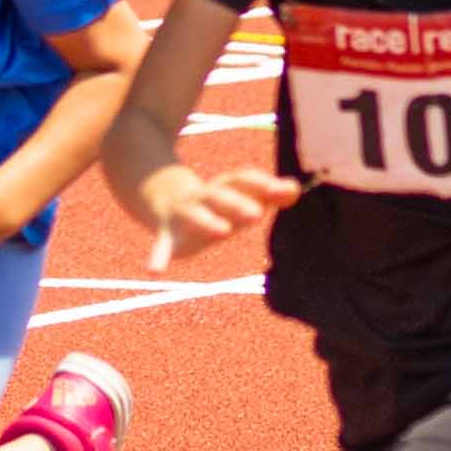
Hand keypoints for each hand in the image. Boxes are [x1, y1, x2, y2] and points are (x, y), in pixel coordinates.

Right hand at [126, 162, 285, 264]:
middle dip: (237, 203)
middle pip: (220, 195)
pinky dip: (157, 257)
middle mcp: (204, 197)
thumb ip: (269, 194)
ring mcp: (184, 213)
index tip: (283, 191)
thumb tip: (296, 189)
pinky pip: (161, 246)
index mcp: (224, 186)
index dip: (262, 184)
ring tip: (222, 231)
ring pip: (195, 215)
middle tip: (257, 213)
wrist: (161, 195)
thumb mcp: (240, 196)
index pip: (242, 179)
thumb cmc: (214, 202)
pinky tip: (153, 271)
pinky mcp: (168, 234)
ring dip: (208, 222)